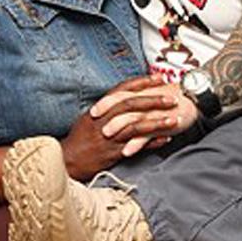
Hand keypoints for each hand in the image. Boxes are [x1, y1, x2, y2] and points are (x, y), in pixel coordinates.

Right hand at [61, 75, 184, 178]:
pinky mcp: (112, 153)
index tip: (159, 78)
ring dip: (157, 122)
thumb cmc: (78, 141)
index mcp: (99, 109)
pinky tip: (166, 140)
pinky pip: (135, 147)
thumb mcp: (87, 120)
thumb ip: (104, 110)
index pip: (122, 90)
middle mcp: (104, 120)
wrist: (66, 162)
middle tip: (172, 97)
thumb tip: (119, 101)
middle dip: (154, 100)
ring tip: (174, 119)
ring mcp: (108, 137)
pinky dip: (152, 143)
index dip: (141, 82)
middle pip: (131, 105)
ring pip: (136, 126)